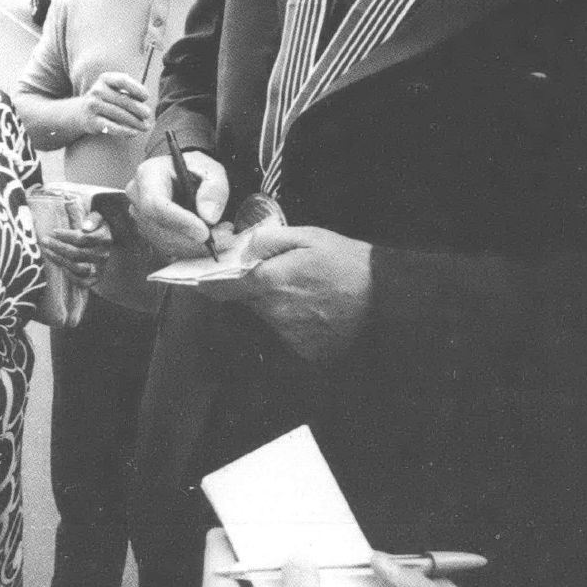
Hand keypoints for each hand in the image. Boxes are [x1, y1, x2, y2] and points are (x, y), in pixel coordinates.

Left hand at [39, 216, 112, 284]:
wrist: (104, 243)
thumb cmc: (95, 228)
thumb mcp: (97, 218)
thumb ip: (93, 219)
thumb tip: (86, 226)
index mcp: (105, 238)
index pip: (83, 238)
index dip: (66, 235)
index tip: (53, 231)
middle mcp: (103, 255)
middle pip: (77, 253)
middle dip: (58, 246)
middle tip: (45, 240)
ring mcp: (100, 268)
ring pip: (77, 267)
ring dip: (59, 259)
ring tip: (47, 251)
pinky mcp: (95, 278)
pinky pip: (81, 282)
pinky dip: (69, 275)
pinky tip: (59, 264)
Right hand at [76, 72, 152, 138]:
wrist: (82, 112)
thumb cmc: (107, 99)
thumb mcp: (115, 90)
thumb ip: (130, 93)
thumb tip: (144, 106)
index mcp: (105, 79)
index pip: (122, 81)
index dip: (136, 88)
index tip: (146, 97)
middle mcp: (97, 90)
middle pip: (123, 100)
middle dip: (138, 108)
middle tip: (148, 114)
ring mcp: (93, 106)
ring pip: (119, 114)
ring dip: (135, 122)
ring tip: (145, 127)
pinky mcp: (92, 121)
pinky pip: (112, 127)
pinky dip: (125, 131)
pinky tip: (134, 133)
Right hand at [128, 150, 228, 259]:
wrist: (185, 177)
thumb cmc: (195, 171)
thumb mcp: (211, 170)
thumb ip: (214, 188)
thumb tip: (208, 216)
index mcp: (148, 174)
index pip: (155, 204)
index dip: (180, 222)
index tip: (205, 233)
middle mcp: (137, 197)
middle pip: (159, 228)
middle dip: (193, 239)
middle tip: (225, 237)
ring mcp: (139, 217)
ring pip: (165, 242)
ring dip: (196, 246)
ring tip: (222, 235)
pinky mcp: (147, 232)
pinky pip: (168, 249)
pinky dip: (192, 250)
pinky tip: (209, 240)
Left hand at [198, 223, 371, 365]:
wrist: (387, 299)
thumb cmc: (349, 263)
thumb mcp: (309, 237)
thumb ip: (269, 240)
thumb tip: (241, 246)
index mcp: (271, 282)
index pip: (222, 289)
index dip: (208, 284)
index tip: (200, 281)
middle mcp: (275, 313)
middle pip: (248, 301)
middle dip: (255, 287)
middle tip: (283, 274)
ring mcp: (290, 335)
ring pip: (268, 316)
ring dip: (278, 304)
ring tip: (308, 290)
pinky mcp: (306, 350)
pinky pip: (289, 332)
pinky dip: (296, 321)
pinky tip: (318, 309)